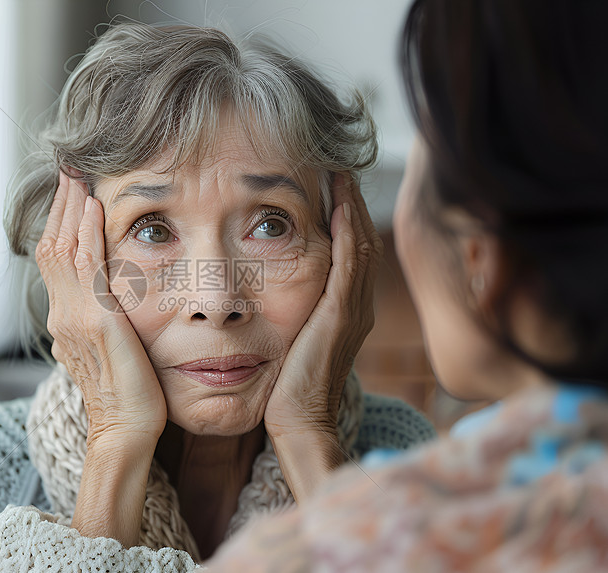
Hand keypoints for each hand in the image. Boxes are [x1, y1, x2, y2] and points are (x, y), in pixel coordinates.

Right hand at [36, 171, 166, 447]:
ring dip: (71, 209)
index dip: (59, 224)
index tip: (70, 194)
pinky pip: (86, 266)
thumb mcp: (106, 351)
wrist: (125, 430)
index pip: (53, 261)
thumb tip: (103, 308)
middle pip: (51, 247)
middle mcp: (62, 315)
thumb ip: (98, 324)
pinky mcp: (97, 321)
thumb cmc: (126, 395)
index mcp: (64, 320)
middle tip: (69, 172)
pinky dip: (86, 232)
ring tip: (78, 177)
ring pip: (63, 249)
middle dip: (60, 207)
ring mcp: (75, 317)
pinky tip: (94, 207)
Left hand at [263, 174, 381, 499]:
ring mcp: (354, 309)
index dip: (346, 218)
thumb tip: (266, 295)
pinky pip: (350, 262)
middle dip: (352, 204)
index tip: (331, 187)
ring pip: (360, 245)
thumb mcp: (291, 342)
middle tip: (340, 169)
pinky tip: (340, 202)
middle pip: (362, 241)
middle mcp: (358, 305)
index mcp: (347, 311)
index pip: (352, 253)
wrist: (299, 422)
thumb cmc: (287, 388)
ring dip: (351, 207)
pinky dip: (348, 229)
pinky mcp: (342, 314)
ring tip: (340, 174)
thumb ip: (290, 314)